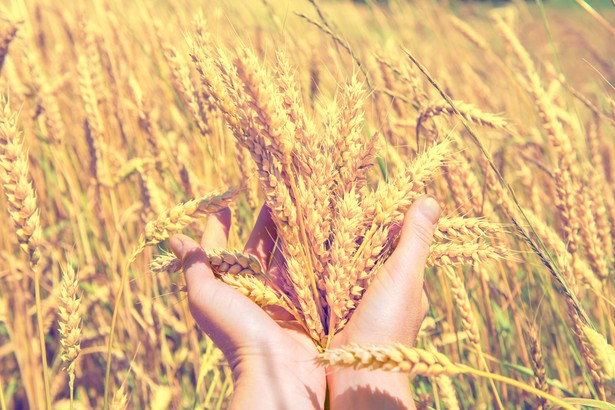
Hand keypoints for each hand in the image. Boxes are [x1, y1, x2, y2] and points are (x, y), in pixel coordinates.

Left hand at [169, 207, 325, 409]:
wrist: (276, 369)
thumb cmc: (234, 331)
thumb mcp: (206, 297)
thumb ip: (194, 267)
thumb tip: (175, 239)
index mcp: (224, 288)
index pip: (220, 250)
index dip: (219, 228)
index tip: (224, 206)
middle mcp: (250, 290)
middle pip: (256, 249)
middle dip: (263, 224)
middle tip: (271, 196)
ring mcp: (278, 296)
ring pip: (283, 256)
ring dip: (287, 232)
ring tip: (294, 207)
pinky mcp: (302, 303)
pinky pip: (305, 271)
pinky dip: (308, 252)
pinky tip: (313, 233)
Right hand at [328, 195, 440, 409]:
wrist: (359, 375)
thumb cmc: (388, 325)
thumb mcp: (404, 276)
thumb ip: (415, 239)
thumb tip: (430, 199)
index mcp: (403, 281)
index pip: (393, 241)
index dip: (379, 219)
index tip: (361, 196)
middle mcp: (379, 290)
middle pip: (364, 251)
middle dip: (349, 232)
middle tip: (328, 205)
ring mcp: (354, 302)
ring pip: (342, 265)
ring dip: (329, 250)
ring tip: (311, 222)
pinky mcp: (330, 311)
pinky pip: (323, 283)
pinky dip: (315, 269)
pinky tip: (301, 253)